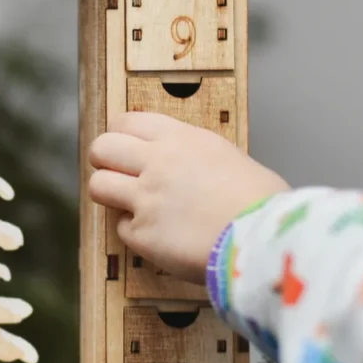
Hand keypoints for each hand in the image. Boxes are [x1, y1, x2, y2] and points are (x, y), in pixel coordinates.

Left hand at [89, 112, 288, 283]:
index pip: (127, 121)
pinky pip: (121, 228)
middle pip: (101, 148)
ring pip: (98, 186)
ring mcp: (145, 198)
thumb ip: (198, 158)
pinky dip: (135, 234)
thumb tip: (192, 169)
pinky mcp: (141, 233)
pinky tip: (159, 237)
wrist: (265, 240)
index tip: (125, 148)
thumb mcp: (231, 159)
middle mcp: (157, 162)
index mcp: (182, 139)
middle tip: (116, 175)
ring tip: (128, 206)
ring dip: (109, 195)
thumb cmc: (263, 205)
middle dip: (103, 162)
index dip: (120, 136)